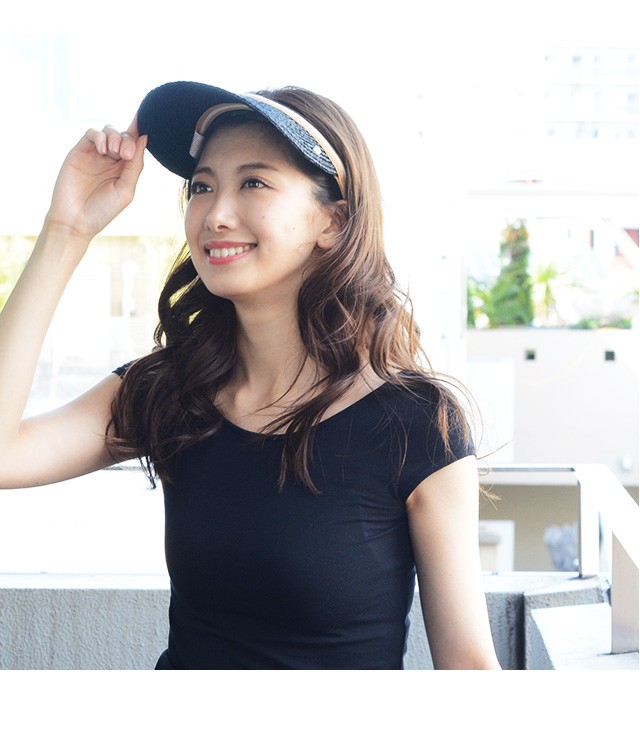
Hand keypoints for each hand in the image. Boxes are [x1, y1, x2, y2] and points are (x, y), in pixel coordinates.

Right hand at [46, 118, 146, 243]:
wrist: (75, 221)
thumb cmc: (102, 210)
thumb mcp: (126, 189)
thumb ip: (136, 165)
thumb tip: (144, 138)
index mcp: (125, 169)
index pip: (135, 146)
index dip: (140, 134)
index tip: (146, 126)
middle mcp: (111, 160)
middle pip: (124, 136)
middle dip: (127, 141)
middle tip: (125, 156)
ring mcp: (95, 155)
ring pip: (109, 131)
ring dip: (115, 137)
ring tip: (114, 153)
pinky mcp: (79, 152)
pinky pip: (91, 134)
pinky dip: (100, 137)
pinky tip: (103, 151)